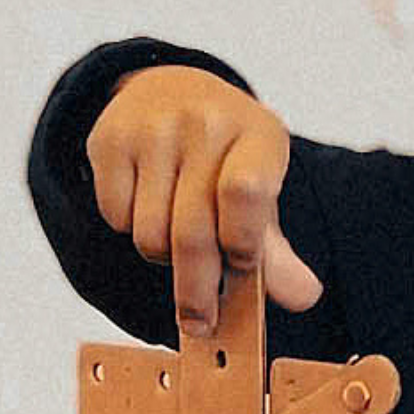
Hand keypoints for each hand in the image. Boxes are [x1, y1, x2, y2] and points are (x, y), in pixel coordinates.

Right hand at [86, 65, 322, 335]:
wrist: (170, 91)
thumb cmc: (226, 158)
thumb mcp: (262, 192)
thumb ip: (277, 252)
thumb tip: (304, 297)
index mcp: (258, 135)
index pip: (245, 192)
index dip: (240, 241)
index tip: (240, 268)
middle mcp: (205, 122)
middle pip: (192, 233)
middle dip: (196, 291)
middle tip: (199, 322)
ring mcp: (153, 127)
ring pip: (150, 236)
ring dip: (163, 254)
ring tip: (177, 229)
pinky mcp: (109, 139)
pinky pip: (115, 218)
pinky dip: (129, 227)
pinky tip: (147, 202)